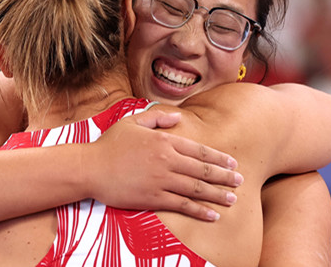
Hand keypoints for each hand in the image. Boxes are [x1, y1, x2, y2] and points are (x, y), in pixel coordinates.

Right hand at [89, 109, 241, 220]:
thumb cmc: (109, 144)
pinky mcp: (153, 198)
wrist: (89, 167)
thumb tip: (177, 116)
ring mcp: (161, 180)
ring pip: (196, 188)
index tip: (232, 163)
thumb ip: (157, 117)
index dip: (218, 158)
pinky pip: (182, 205)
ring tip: (232, 199)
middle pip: (202, 170)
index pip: (199, 150)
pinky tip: (212, 214)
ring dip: (217, 194)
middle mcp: (167, 160)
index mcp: (164, 141)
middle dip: (224, 176)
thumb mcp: (133, 122)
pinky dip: (199, 210)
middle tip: (240, 181)